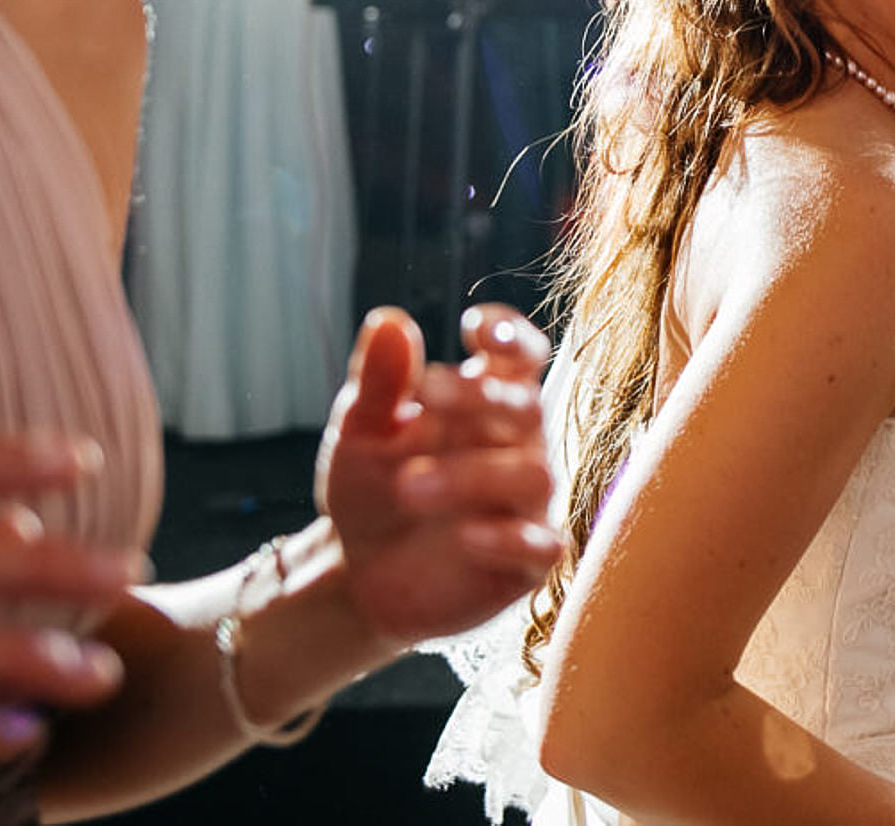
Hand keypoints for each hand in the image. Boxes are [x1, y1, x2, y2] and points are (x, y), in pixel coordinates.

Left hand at [314, 306, 562, 648]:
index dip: (511, 336)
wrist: (355, 574)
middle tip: (423, 393)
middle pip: (527, 407)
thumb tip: (389, 320)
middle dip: (479, 397)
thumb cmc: (371, 489)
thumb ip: (379, 382)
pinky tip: (463, 536)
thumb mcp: (360, 434)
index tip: (474, 329)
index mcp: (485, 406)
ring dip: (474, 474)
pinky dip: (506, 537)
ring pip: (532, 475)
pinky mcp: (523, 563)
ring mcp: (524, 505)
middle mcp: (517, 448)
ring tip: (408, 485)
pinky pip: (539, 546)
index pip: (520, 357)